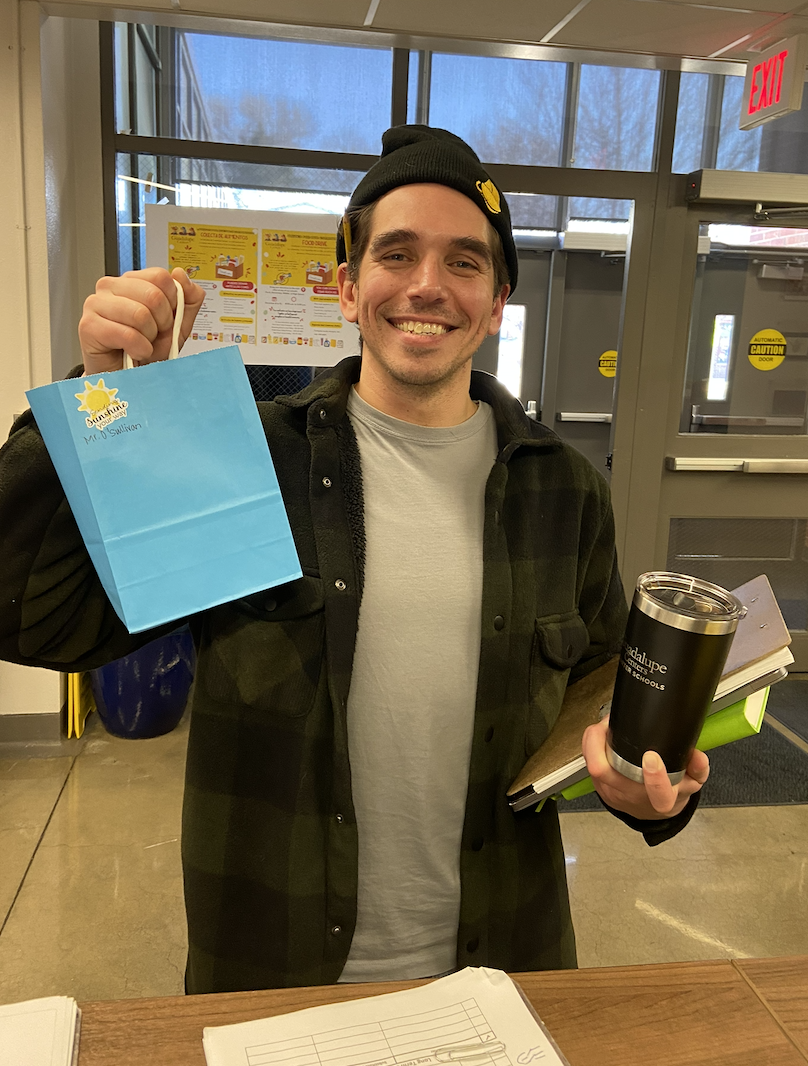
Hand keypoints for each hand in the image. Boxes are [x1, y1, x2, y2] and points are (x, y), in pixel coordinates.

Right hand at [78, 267, 205, 374]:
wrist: (128, 376)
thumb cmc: (147, 349)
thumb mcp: (177, 325)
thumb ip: (188, 299)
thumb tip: (180, 274)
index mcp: (131, 280)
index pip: (160, 276)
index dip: (172, 302)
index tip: (165, 319)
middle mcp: (110, 286)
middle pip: (153, 295)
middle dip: (162, 323)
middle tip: (152, 336)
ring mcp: (96, 303)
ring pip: (140, 314)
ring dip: (149, 338)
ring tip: (141, 344)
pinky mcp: (88, 325)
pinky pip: (127, 334)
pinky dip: (139, 349)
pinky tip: (134, 352)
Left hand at [581, 714, 708, 819]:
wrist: (651, 811)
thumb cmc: (669, 793)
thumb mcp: (691, 783)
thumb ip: (697, 768)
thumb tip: (698, 756)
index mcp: (660, 799)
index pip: (658, 794)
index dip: (655, 777)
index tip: (652, 756)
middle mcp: (632, 796)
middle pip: (604, 773)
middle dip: (600, 744)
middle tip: (608, 724)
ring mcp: (611, 792)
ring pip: (592, 765)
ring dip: (593, 741)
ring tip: (604, 724)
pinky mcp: (600, 786)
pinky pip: (588, 763)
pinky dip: (591, 745)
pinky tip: (599, 735)